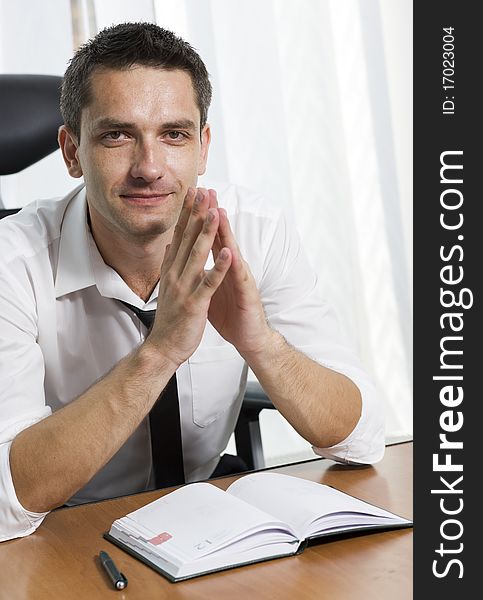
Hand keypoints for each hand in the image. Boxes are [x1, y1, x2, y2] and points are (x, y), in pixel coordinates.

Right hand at [147, 188, 231, 366]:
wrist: (163, 347)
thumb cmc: (170, 318)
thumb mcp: (168, 286)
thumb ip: (171, 264)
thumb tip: (171, 245)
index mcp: (172, 269)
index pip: (179, 235)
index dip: (187, 213)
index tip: (193, 192)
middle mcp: (175, 274)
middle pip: (187, 239)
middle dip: (196, 214)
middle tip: (203, 190)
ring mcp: (184, 288)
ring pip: (197, 256)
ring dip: (206, 233)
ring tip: (215, 212)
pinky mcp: (195, 304)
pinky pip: (209, 283)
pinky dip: (218, 268)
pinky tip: (227, 254)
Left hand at [207, 190, 270, 355]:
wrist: (249, 338)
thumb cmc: (231, 314)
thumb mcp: (211, 290)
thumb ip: (202, 272)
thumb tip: (187, 260)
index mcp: (221, 267)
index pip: (209, 238)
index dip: (200, 219)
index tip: (191, 199)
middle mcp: (233, 268)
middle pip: (221, 237)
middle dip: (213, 214)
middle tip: (205, 191)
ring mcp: (241, 279)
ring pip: (232, 251)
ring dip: (226, 232)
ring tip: (219, 211)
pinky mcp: (247, 294)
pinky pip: (239, 278)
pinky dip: (234, 265)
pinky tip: (231, 252)